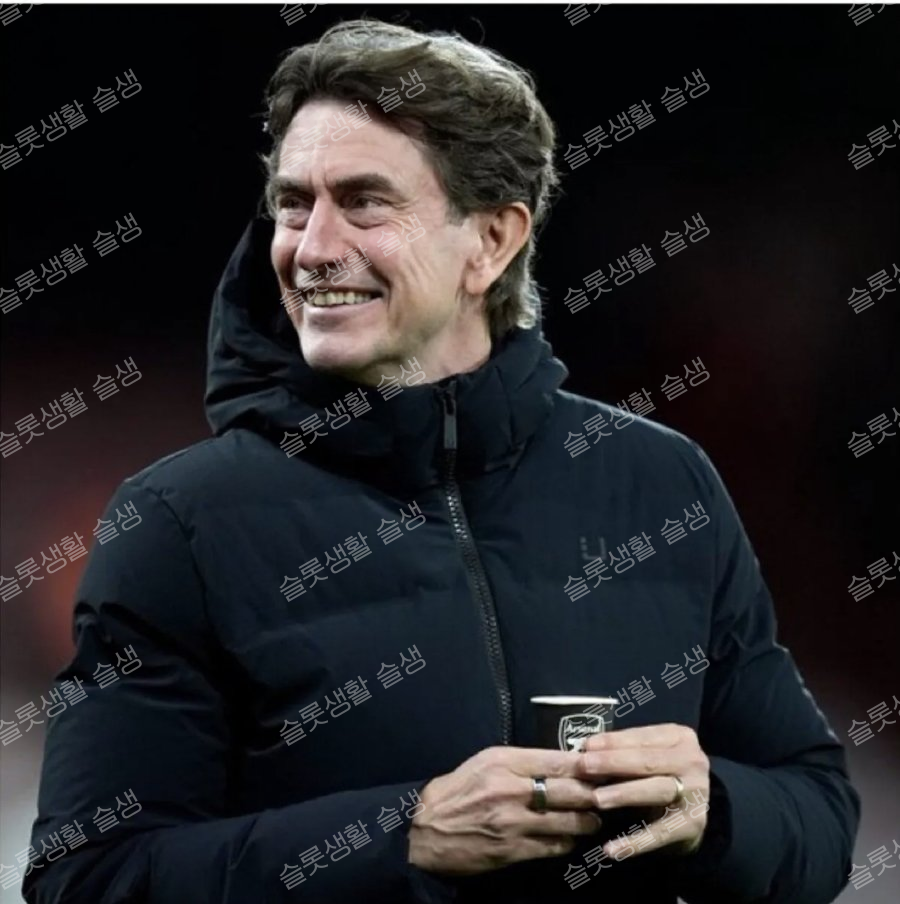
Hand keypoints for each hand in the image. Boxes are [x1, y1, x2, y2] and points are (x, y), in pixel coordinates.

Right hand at [408, 745, 603, 875]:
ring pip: (568, 821)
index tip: (602, 764)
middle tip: (609, 793)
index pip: (556, 760)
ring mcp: (513, 822)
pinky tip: (571, 837)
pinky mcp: (513, 850)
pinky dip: (568, 842)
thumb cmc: (455, 792)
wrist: (425, 832)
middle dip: (595, 792)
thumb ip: (518, 762)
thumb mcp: (483, 762)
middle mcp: (511, 789)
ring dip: (588, 820)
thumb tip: (556, 761)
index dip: (585, 764)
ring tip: (595, 817)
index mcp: (503, 761)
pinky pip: (554, 846)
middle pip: (570, 790)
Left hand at [577, 723, 709, 859]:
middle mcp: (693, 762)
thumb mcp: (647, 754)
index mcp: (680, 738)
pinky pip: (660, 834)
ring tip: (596, 799)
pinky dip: (635, 842)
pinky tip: (610, 849)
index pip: (643, 737)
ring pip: (656, 791)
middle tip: (584, 767)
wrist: (691, 809)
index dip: (614, 741)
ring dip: (624, 794)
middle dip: (613, 763)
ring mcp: (696, 794)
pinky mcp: (693, 825)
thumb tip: (586, 749)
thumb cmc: (659, 773)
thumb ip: (623, 750)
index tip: (586, 746)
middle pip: (649, 762)